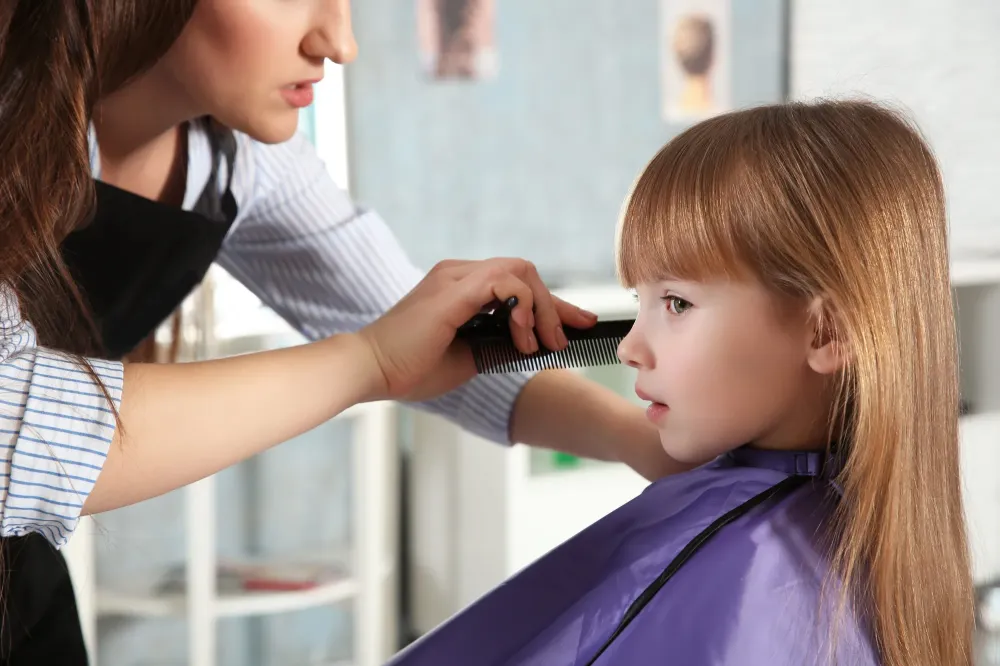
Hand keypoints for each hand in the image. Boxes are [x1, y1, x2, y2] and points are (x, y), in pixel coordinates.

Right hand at [355, 258, 597, 401]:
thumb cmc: (411, 368)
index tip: (580, 324)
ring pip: (520, 271)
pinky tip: (522, 336)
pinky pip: (503, 282)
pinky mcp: (453, 289)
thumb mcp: (469, 356)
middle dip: (556, 305)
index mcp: (460, 287)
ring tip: (543, 343)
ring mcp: (455, 277)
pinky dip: (522, 307)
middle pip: (525, 272)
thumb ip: (499, 343)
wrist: (372, 370)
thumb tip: (534, 345)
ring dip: (541, 308)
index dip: (552, 305)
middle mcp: (459, 274)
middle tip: (566, 340)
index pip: (516, 284)